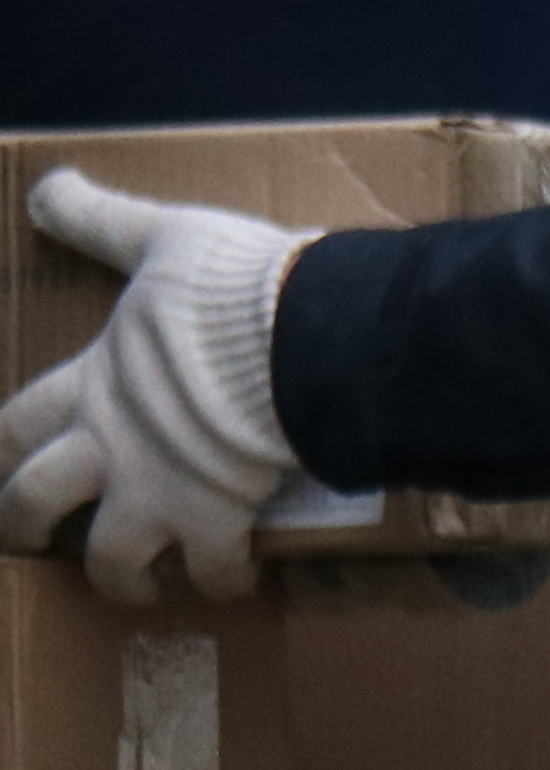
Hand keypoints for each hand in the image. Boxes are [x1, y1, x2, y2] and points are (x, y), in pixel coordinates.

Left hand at [0, 171, 309, 603]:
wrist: (301, 342)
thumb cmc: (228, 288)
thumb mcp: (160, 238)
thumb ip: (102, 221)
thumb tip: (43, 184)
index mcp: (91, 384)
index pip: (15, 425)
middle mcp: (107, 448)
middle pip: (34, 502)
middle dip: (25, 526)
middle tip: (32, 542)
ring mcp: (157, 491)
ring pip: (110, 557)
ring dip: (120, 577)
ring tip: (139, 585)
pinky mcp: (216, 517)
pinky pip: (210, 566)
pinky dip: (221, 576)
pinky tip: (236, 577)